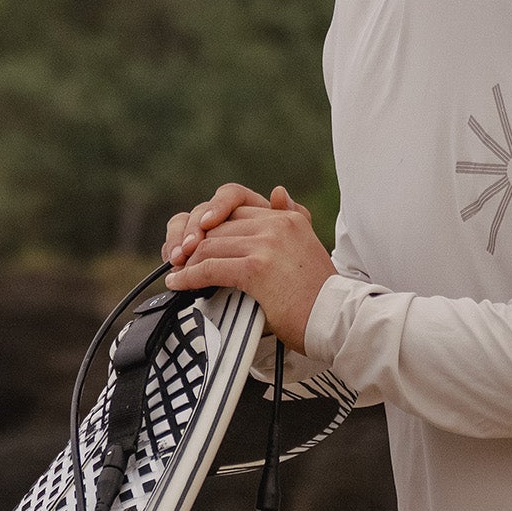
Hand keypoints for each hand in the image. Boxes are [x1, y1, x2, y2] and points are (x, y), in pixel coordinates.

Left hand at [163, 184, 334, 354]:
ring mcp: (267, 244)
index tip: (196, 241)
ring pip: (209, 245)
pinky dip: (188, 277)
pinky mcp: (256, 268)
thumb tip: (277, 191)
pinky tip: (179, 283)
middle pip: (218, 226)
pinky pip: (209, 267)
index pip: (236, 208)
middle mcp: (277, 224)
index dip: (210, 225)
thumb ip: (292, 218)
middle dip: (193, 243)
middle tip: (177, 259)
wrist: (335, 319)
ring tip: (176, 272)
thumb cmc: (318, 292)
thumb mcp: (307, 245)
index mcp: (288, 217)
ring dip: (186, 261)